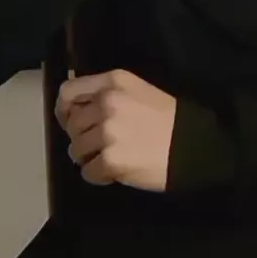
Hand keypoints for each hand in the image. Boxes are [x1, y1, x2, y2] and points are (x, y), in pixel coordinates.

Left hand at [55, 70, 175, 190]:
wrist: (192, 144)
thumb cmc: (167, 117)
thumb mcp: (137, 90)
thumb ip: (107, 94)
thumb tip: (78, 109)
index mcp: (113, 82)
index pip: (68, 91)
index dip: (64, 109)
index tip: (70, 121)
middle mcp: (107, 102)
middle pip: (72, 124)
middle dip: (81, 137)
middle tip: (98, 146)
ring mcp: (108, 131)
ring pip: (76, 149)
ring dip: (88, 158)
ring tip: (108, 158)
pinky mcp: (111, 160)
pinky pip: (87, 172)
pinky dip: (98, 175)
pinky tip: (114, 171)